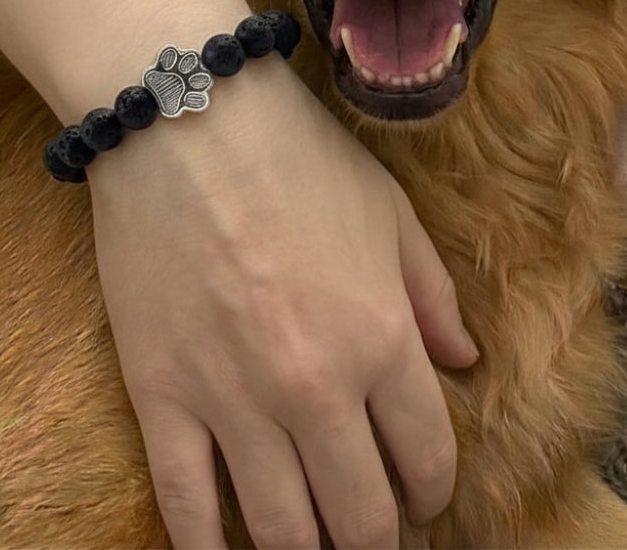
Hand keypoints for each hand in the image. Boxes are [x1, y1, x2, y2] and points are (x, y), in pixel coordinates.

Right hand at [90, 57, 476, 549]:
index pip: (426, 459)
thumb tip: (465, 365)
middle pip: (361, 516)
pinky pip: (187, 505)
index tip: (421, 498)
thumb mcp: (388, 212)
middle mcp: (316, 389)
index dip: (431, 491)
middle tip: (372, 535)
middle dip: (377, 539)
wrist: (184, 120)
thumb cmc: (294, 156)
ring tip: (315, 547)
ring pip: (282, 530)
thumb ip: (432, 296)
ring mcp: (232, 401)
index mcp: (382, 340)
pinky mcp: (161, 396)